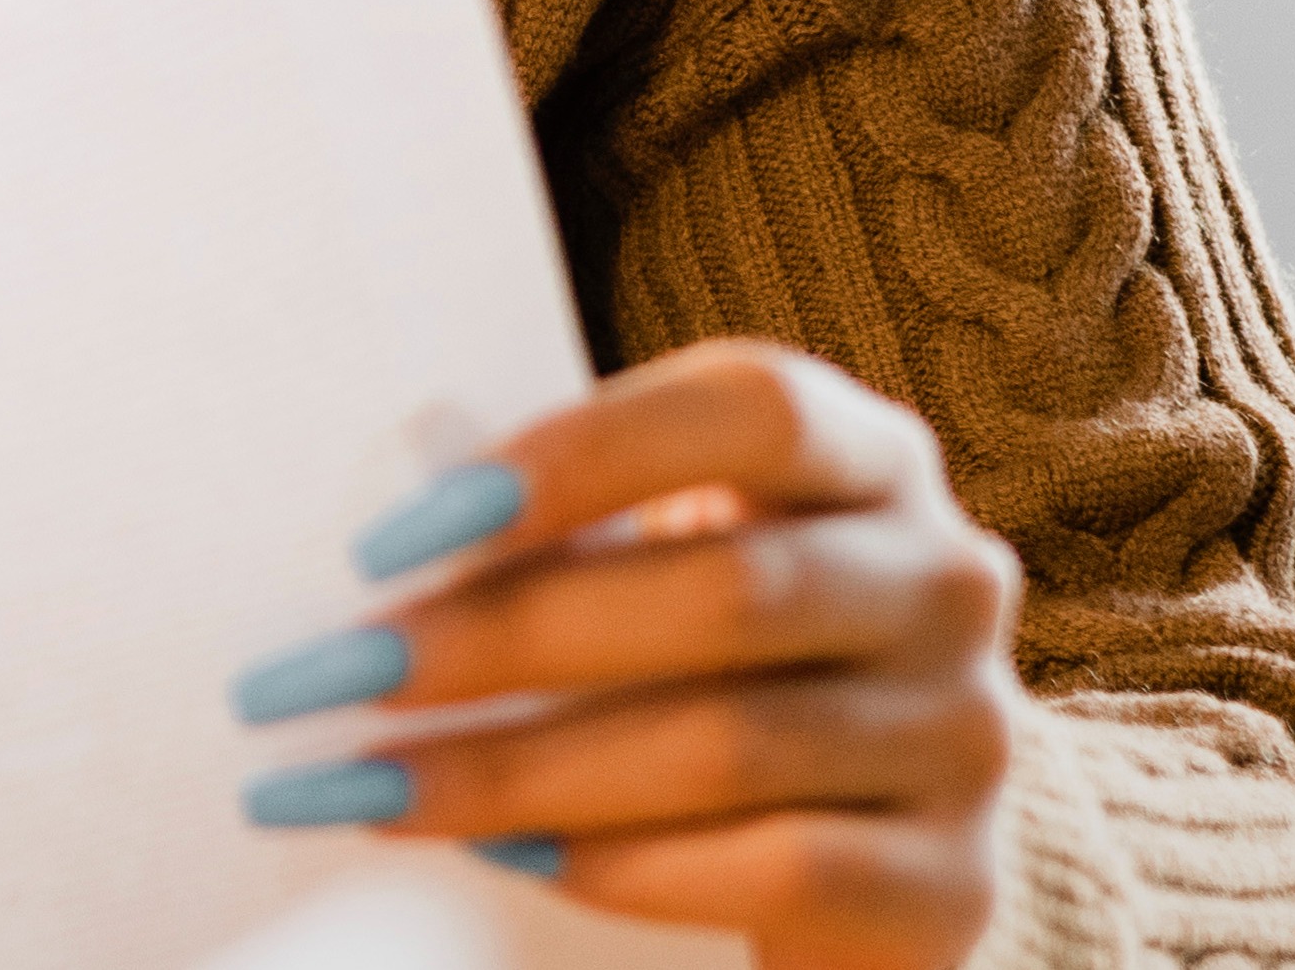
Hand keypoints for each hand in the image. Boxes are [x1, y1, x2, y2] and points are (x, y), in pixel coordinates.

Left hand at [231, 340, 1024, 969]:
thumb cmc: (709, 660)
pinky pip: (784, 869)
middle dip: (498, 639)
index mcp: (869, 459)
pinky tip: (514, 859)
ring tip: (370, 786)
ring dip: (520, 770)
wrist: (864, 836)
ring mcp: (965, 734)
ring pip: (733, 743)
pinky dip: (628, 865)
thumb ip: (561, 531)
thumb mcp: (654, 560)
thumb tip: (377, 561)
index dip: (576, 457)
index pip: (751, 409)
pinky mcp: (955, 884)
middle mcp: (945, 580)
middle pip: (724, 592)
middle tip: (329, 677)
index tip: (392, 537)